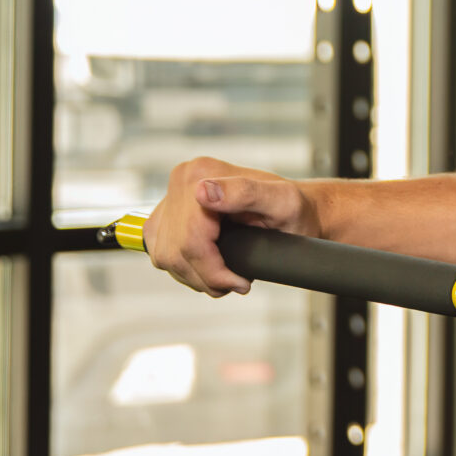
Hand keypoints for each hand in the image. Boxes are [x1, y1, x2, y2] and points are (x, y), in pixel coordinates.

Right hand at [144, 156, 317, 296]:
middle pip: (175, 250)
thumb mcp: (282, 201)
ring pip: (165, 256)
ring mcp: (171, 199)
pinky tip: (209, 268)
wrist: (294, 212)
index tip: (239, 282)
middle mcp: (183, 180)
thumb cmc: (293, 210)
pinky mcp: (166, 218)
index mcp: (202, 172)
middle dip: (206, 276)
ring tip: (225, 278)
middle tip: (235, 284)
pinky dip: (185, 269)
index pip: (189, 237)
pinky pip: (161, 254)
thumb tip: (203, 192)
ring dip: (195, 276)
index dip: (212, 268)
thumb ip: (246, 193)